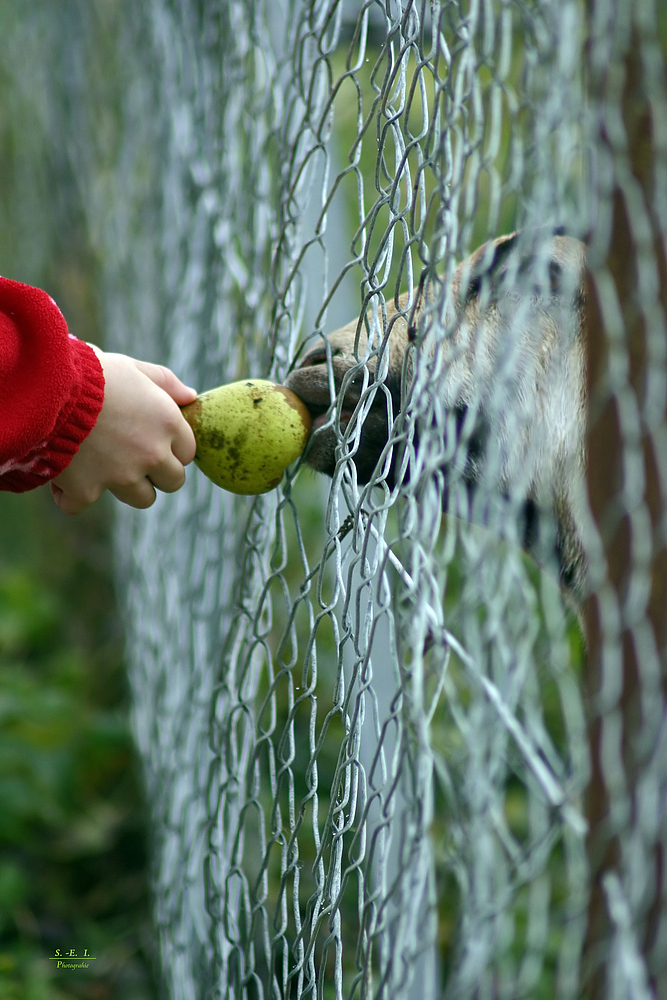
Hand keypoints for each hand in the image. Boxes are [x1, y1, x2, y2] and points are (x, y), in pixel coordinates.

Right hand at [51, 348, 197, 513]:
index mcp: (167, 423)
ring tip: (103, 465)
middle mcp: (151, 453)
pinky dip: (71, 494)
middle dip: (157, 473)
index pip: (187, 452)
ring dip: (125, 487)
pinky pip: (81, 504)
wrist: (50, 388)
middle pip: (173, 482)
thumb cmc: (93, 373)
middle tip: (133, 457)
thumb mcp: (133, 368)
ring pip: (142, 498)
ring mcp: (121, 476)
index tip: (152, 441)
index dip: (171, 448)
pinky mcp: (88, 490)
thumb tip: (191, 396)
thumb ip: (166, 382)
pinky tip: (64, 476)